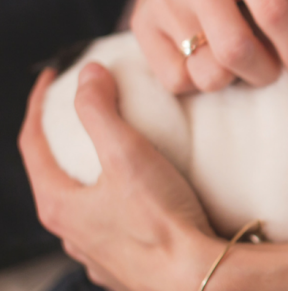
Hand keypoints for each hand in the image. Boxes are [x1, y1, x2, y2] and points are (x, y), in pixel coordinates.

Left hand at [19, 65, 287, 289]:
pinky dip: (117, 205)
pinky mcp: (125, 266)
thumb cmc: (161, 221)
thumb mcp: (127, 154)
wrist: (197, 276)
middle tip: (83, 115)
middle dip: (64, 142)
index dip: (39, 105)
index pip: (32, 144)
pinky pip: (112, 228)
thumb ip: (101, 110)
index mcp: (59, 205)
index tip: (53, 79)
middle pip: (55, 176)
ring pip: (83, 206)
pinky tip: (140, 200)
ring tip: (115, 156)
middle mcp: (71, 234)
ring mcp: (97, 254)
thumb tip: (88, 75)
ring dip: (91, 177)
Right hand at [121, 0, 287, 92]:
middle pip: (236, 50)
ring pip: (207, 72)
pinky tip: (206, 57)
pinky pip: (176, 81)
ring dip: (233, 79)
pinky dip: (199, 80)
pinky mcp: (141, 24)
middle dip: (266, 72)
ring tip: (238, 58)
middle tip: (272, 66)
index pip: (273, 11)